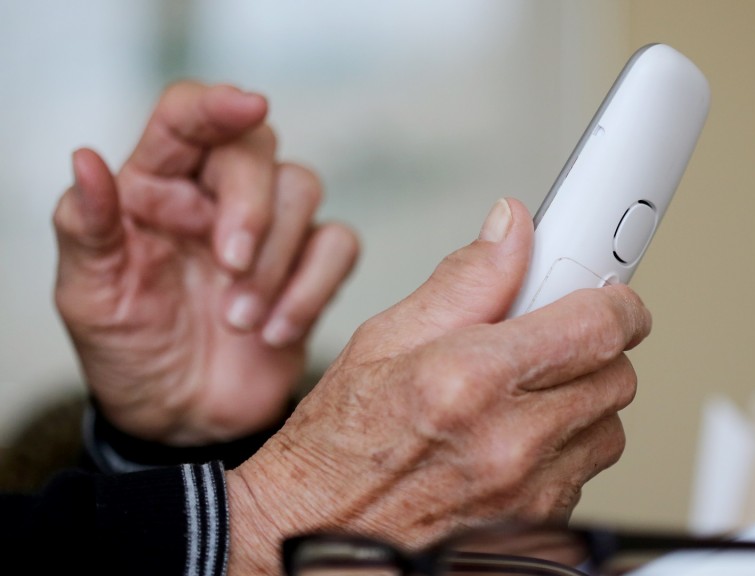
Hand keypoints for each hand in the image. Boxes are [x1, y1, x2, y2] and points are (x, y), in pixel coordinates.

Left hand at [52, 82, 358, 444]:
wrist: (181, 420)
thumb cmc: (130, 351)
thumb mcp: (89, 296)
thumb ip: (87, 226)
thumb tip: (85, 159)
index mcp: (155, 186)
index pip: (185, 117)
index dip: (216, 104)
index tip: (247, 104)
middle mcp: (215, 196)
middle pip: (257, 148)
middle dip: (252, 206)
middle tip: (229, 266)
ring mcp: (269, 230)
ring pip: (303, 190)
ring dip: (277, 261)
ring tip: (240, 322)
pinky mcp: (309, 267)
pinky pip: (338, 245)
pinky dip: (313, 288)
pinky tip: (275, 332)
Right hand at [225, 198, 651, 573]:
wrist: (316, 533)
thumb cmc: (338, 447)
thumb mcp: (383, 340)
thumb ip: (464, 280)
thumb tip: (511, 230)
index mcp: (470, 380)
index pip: (597, 327)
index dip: (616, 303)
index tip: (611, 295)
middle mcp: (510, 442)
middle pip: (616, 376)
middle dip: (594, 349)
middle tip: (551, 340)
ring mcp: (529, 494)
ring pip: (607, 427)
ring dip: (581, 402)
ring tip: (523, 395)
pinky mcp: (538, 529)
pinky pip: (584, 473)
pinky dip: (564, 450)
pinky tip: (514, 440)